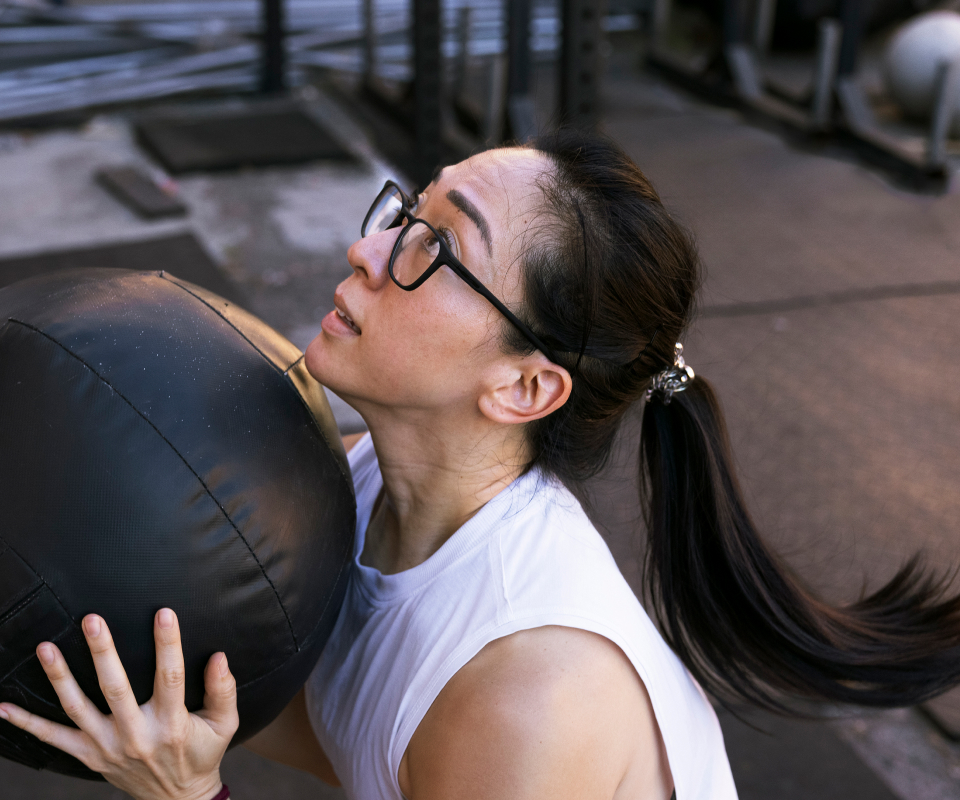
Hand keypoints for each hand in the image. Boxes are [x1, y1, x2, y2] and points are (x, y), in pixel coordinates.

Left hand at [0, 609, 237, 799]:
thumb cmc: (203, 754)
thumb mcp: (225, 725)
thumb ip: (223, 690)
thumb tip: (219, 656)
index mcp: (172, 724)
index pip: (170, 676)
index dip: (168, 644)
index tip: (163, 613)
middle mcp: (136, 735)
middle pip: (115, 688)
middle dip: (102, 652)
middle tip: (92, 620)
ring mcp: (107, 747)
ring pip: (78, 708)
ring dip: (60, 677)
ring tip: (46, 647)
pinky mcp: (89, 756)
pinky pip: (53, 739)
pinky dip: (27, 723)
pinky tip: (5, 706)